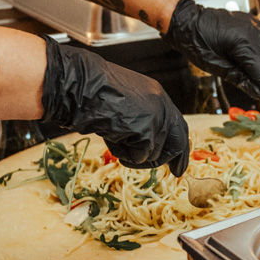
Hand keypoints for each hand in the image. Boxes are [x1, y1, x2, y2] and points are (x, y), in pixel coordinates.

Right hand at [39, 38, 188, 172]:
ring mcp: (155, 118)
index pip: (177, 124)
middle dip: (173, 159)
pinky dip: (125, 154)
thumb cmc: (92, 92)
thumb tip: (147, 143)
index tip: (179, 162)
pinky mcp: (146, 132)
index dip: (179, 144)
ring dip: (135, 155)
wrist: (80, 86)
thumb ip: (140, 118)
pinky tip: (111, 138)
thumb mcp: (124, 102)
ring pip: (154, 153)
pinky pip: (140, 156)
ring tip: (115, 139)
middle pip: (177, 141)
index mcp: (157, 94)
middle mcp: (161, 105)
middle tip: (175, 173)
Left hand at [164, 0, 259, 116]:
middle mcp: (254, 33)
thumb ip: (238, 79)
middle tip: (255, 91)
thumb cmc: (194, 42)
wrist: (187, 19)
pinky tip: (244, 57)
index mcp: (243, 45)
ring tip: (244, 70)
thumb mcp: (213, 66)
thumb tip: (257, 92)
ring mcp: (255, 26)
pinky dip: (259, 54)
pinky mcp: (253, 23)